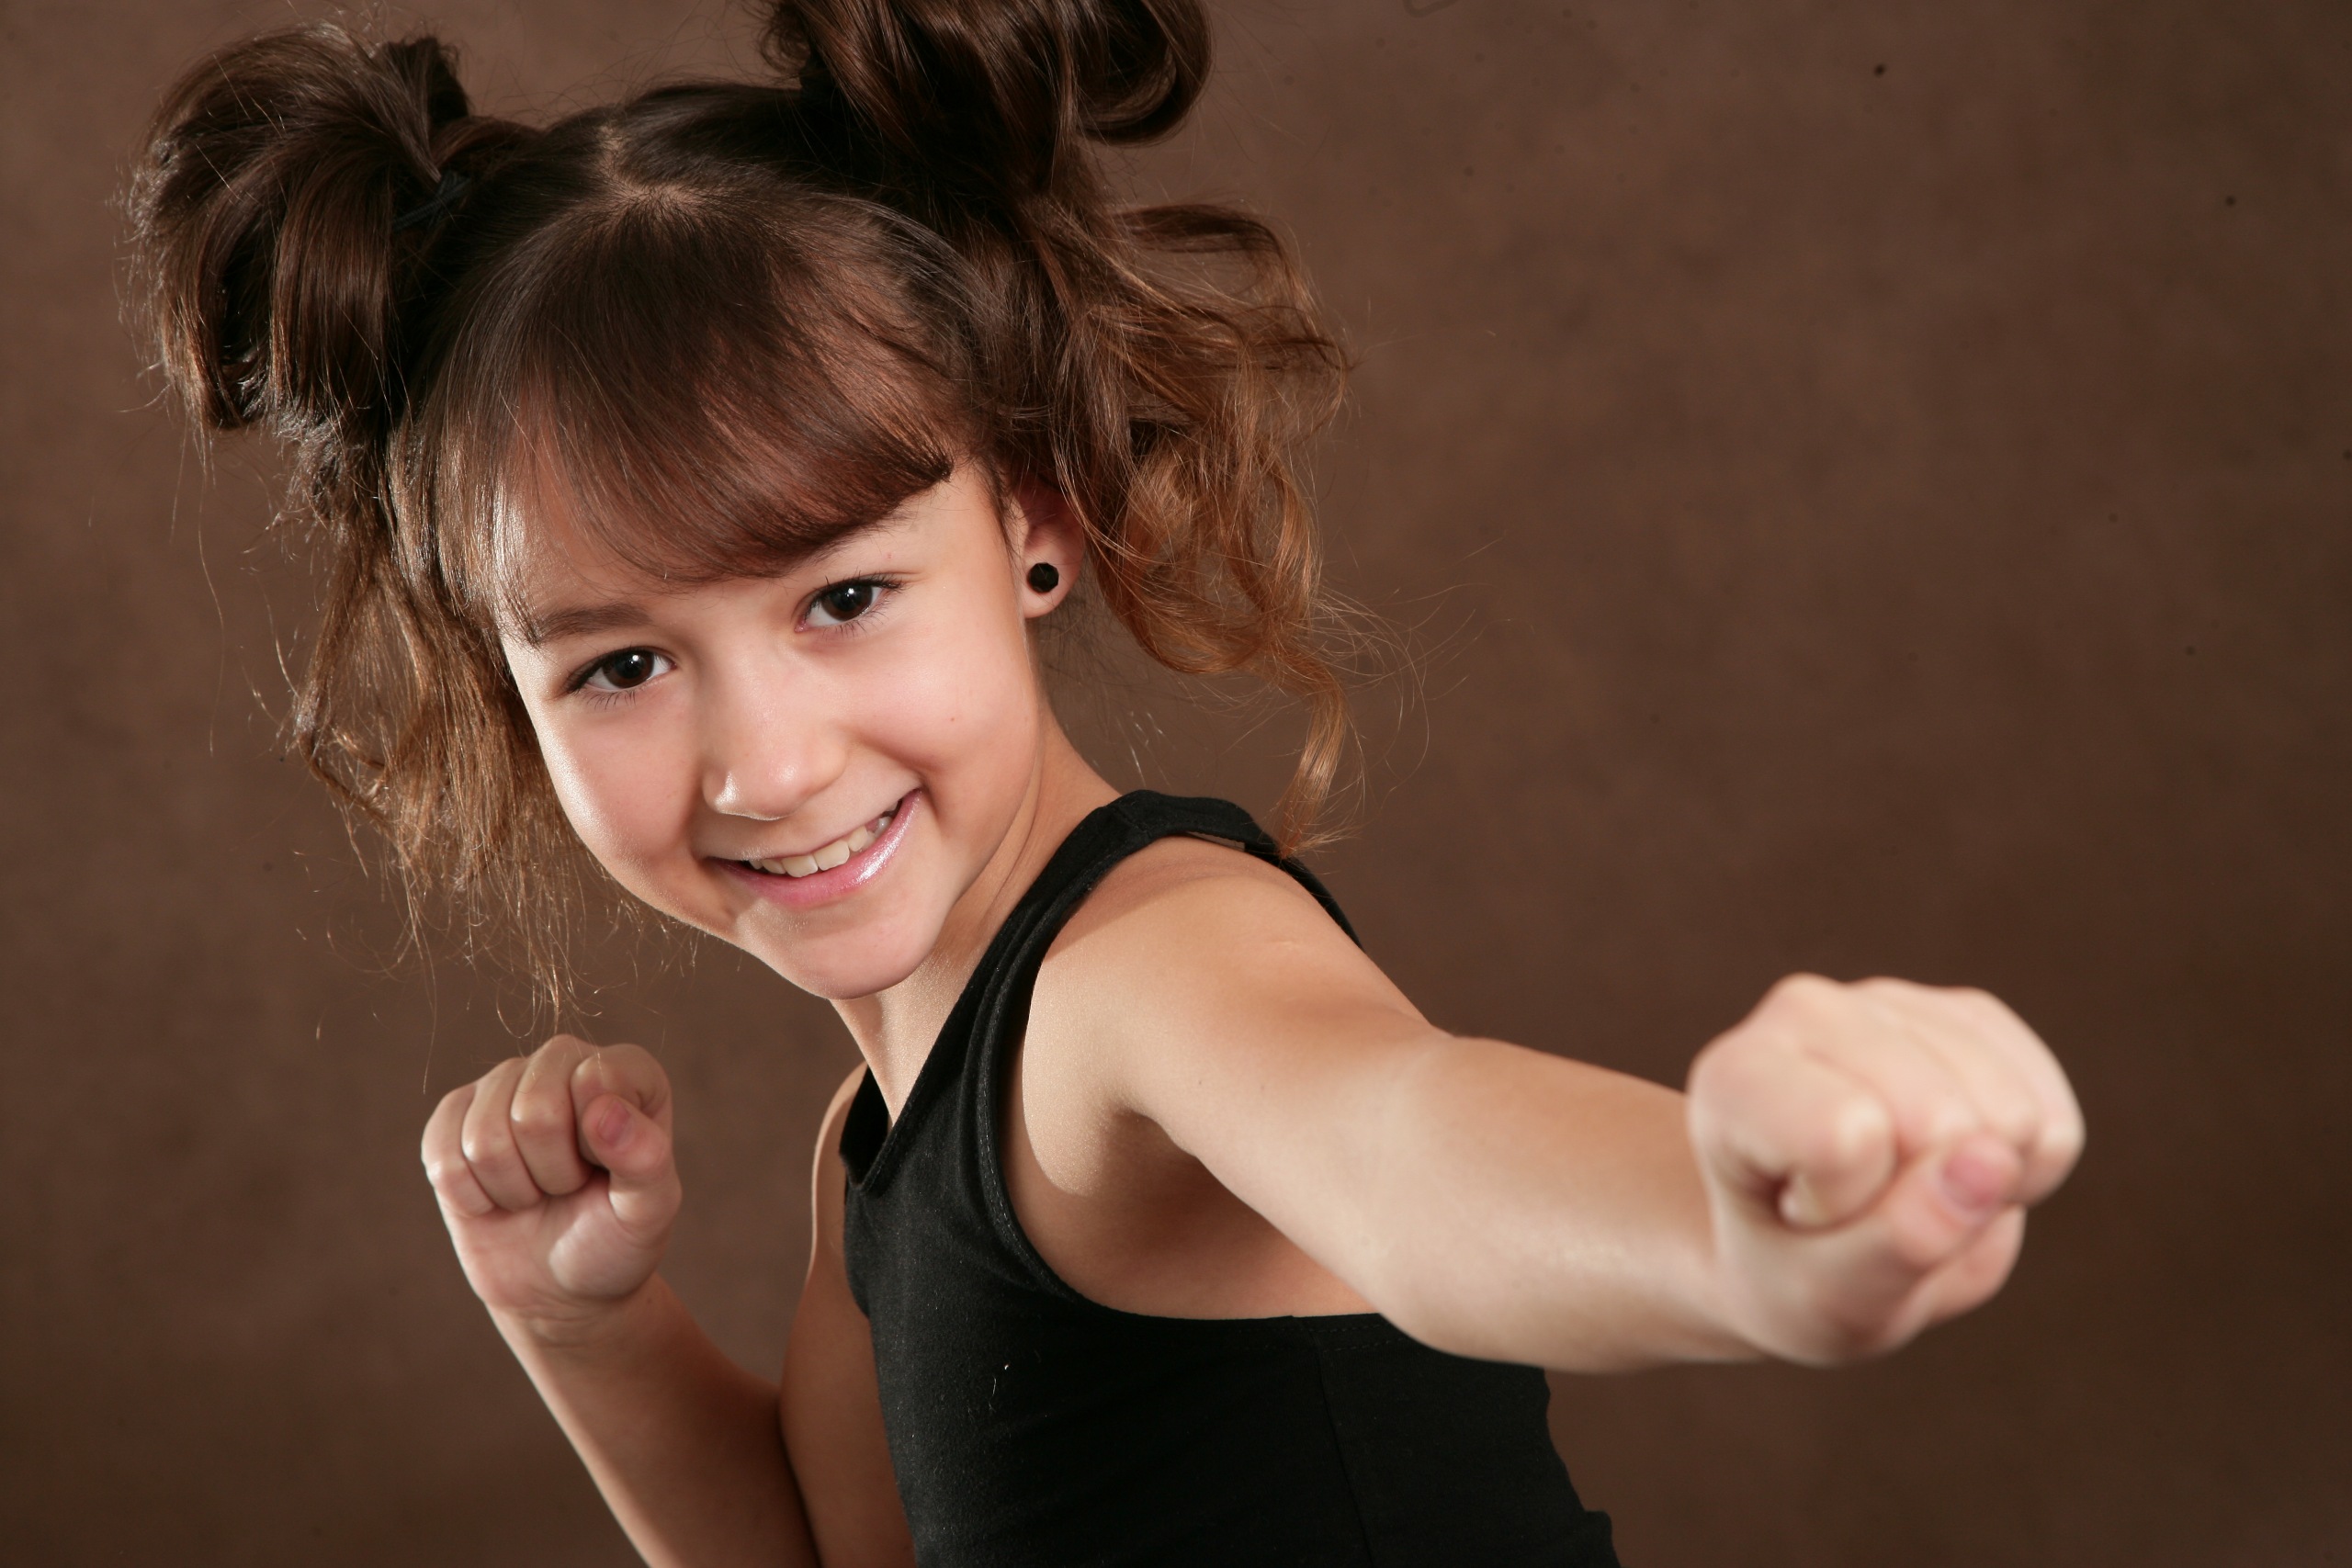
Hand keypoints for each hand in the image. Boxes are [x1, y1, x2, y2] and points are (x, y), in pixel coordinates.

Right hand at [420, 1035, 681, 1335]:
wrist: (559, 1283)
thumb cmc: (613, 1237)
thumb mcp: (648, 1211)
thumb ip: (645, 1159)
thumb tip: (603, 1110)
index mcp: (626, 1069)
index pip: (594, 1079)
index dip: (597, 1144)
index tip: (608, 1168)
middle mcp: (563, 1060)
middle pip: (533, 1110)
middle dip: (553, 1172)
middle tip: (570, 1185)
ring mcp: (504, 1082)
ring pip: (483, 1139)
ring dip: (514, 1188)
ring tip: (538, 1191)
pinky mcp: (454, 1115)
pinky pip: (443, 1158)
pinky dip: (472, 1197)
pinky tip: (499, 1196)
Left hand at [1688, 975, 2083, 1363]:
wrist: (1807, 1238)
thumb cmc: (1795, 1270)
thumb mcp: (1826, 1296)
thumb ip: (1900, 1242)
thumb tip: (1991, 1160)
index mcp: (1735, 1078)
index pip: (1844, 1134)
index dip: (1849, 1206)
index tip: (1806, 1214)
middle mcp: (1805, 1011)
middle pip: (1944, 1121)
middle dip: (1926, 1199)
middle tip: (1862, 1210)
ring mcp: (1892, 1001)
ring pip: (2011, 1115)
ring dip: (1979, 1188)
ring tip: (1902, 1190)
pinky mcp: (1971, 1017)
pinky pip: (2051, 1118)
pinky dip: (2022, 1171)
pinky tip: (1952, 1167)